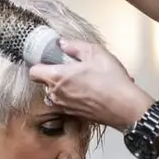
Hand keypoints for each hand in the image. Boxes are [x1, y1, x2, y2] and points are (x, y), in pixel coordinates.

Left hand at [28, 40, 153, 131]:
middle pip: (45, 83)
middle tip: (74, 68)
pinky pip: (67, 103)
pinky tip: (92, 92)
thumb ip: (75, 46)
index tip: (51, 59)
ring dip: (65, 87)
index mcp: (57, 77)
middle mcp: (56, 94)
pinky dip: (74, 97)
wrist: (124, 107)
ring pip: (56, 94)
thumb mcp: (95, 53)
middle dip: (56, 75)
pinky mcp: (74, 115)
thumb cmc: (110, 79)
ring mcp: (64, 107)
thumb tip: (62, 43)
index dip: (40, 64)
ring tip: (84, 80)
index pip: (34, 71)